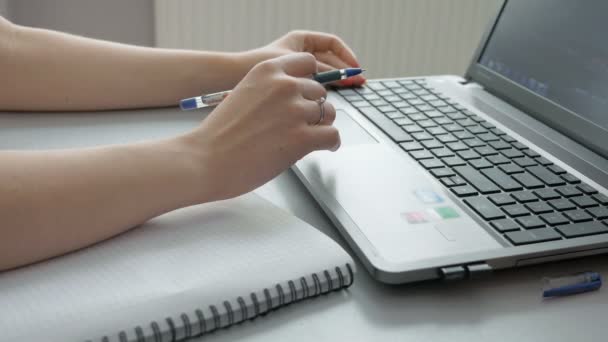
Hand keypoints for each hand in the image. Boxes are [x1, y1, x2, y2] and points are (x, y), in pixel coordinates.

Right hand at [183, 53, 338, 201]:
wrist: (205, 160)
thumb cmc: (220, 134)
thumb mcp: (244, 93)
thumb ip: (270, 90)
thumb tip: (297, 98)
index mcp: (268, 70)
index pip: (307, 63)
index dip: (310, 81)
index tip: (307, 94)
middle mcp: (284, 85)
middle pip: (320, 91)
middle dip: (314, 107)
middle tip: (303, 124)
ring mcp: (295, 111)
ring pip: (329, 113)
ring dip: (321, 126)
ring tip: (309, 138)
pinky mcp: (302, 137)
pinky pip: (332, 135)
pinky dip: (331, 142)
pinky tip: (324, 147)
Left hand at [240, 30, 365, 86]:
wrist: (229, 79)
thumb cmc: (256, 65)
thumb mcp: (293, 64)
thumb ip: (317, 69)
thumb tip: (341, 76)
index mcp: (300, 40)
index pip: (332, 43)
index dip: (346, 54)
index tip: (355, 67)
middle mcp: (297, 53)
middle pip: (330, 59)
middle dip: (345, 70)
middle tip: (358, 82)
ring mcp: (293, 68)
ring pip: (323, 73)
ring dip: (337, 81)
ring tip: (350, 91)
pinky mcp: (289, 84)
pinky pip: (312, 85)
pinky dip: (323, 90)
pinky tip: (331, 101)